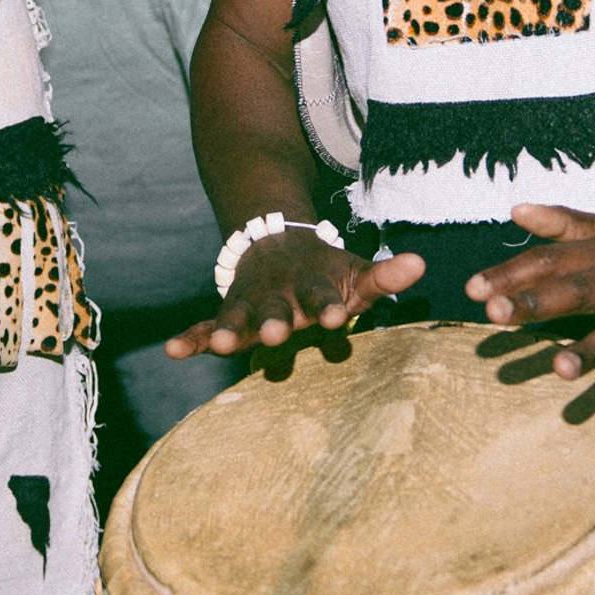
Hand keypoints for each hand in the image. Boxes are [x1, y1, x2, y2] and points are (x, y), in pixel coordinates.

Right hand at [164, 234, 424, 358]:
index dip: (328, 306)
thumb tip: (422, 263)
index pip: (323, 297)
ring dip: (229, 330)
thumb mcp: (356, 272)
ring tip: (219, 345)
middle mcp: (279, 296)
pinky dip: (189, 337)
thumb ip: (385, 275)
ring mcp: (250, 304)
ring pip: (238, 317)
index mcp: (313, 286)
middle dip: (275, 322)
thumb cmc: (326, 272)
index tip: (334, 318)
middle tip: (275, 335)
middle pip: (276, 309)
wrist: (277, 242)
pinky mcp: (228, 314)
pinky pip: (204, 325)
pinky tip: (173, 351)